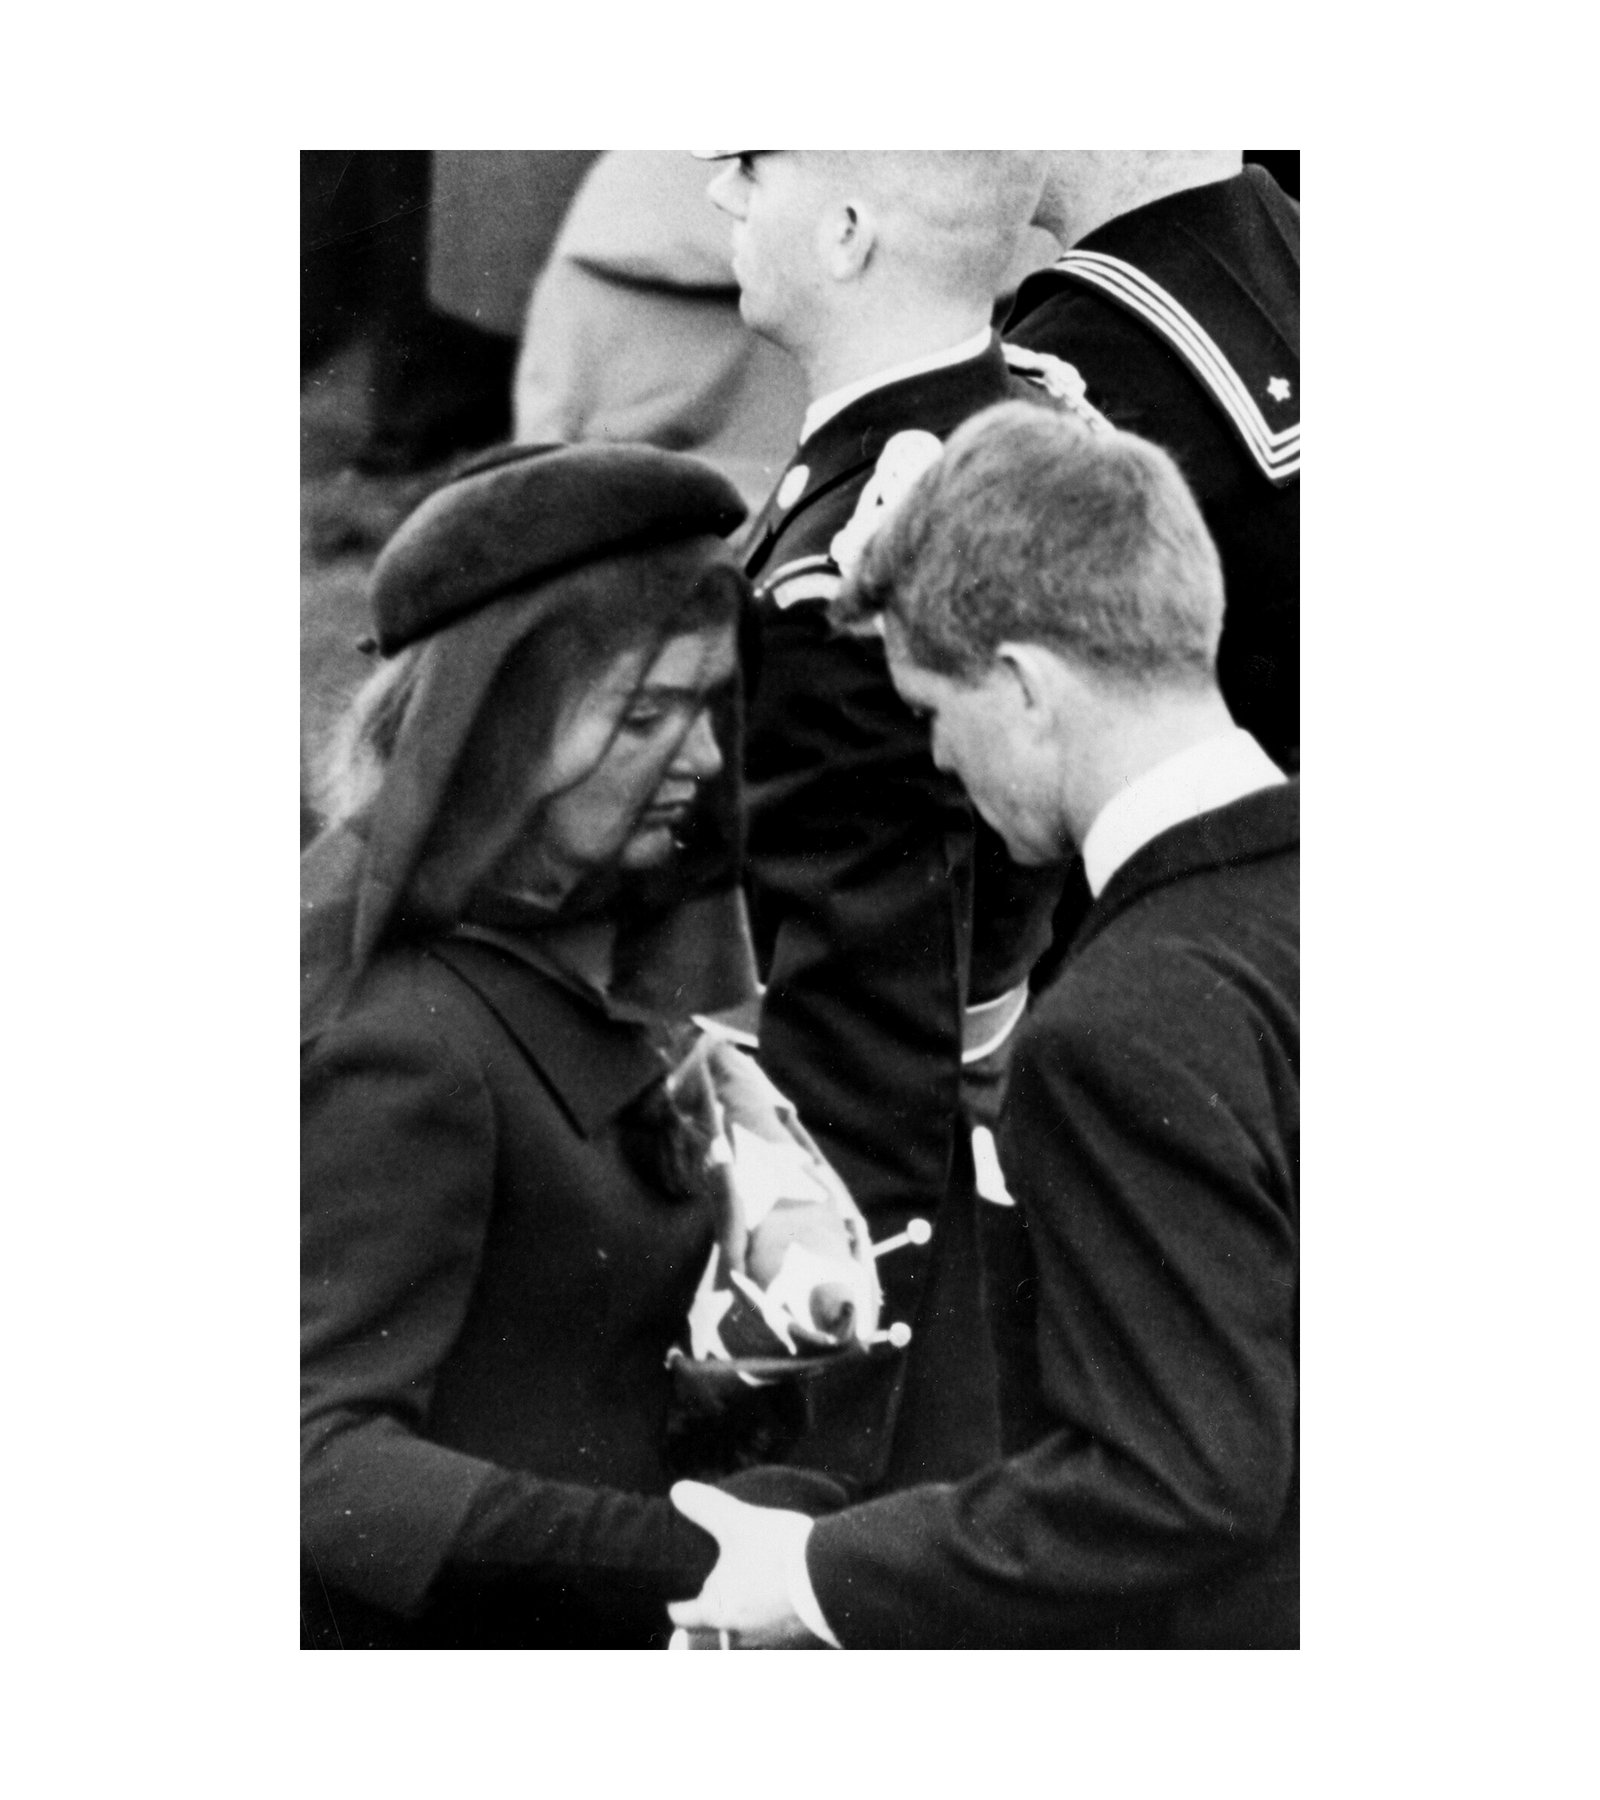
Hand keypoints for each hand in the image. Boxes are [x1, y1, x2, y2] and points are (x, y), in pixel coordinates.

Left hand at [668, 1481, 822, 1646]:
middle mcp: (739, 1631)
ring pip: (745, 1626)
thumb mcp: (737, 1521)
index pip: (681, 1616)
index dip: (675, 1601)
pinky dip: (771, 1610)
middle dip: (712, 1604)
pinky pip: (774, 1625)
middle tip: (715, 1580)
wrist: (836, 1575)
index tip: (673, 1591)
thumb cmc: (778, 1552)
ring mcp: (770, 1637)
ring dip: (744, 1608)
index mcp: (717, 1610)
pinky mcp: (797, 1635)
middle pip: (713, 1623)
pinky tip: (781, 1589)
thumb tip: (677, 1491)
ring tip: (750, 1582)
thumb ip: (705, 1507)